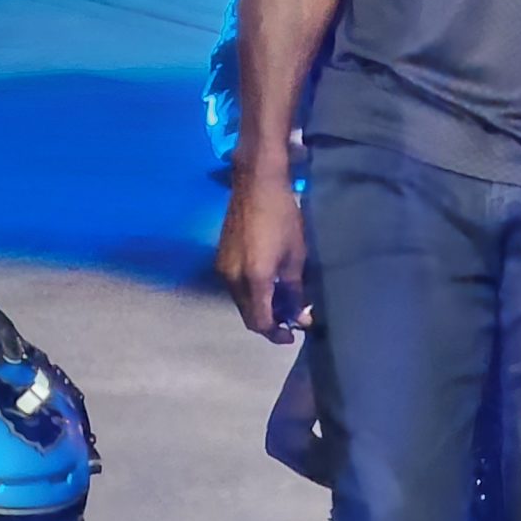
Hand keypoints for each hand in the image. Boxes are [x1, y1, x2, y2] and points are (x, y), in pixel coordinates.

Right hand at [215, 163, 307, 343]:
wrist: (256, 185)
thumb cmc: (282, 217)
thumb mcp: (295, 256)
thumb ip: (296, 291)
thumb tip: (300, 317)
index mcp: (254, 279)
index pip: (260, 321)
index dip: (276, 334)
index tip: (292, 334)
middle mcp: (232, 279)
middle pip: (247, 315)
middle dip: (268, 322)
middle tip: (289, 320)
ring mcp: (223, 268)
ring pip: (240, 301)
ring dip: (258, 307)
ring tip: (280, 301)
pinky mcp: (220, 258)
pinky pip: (234, 287)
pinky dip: (249, 293)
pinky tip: (265, 285)